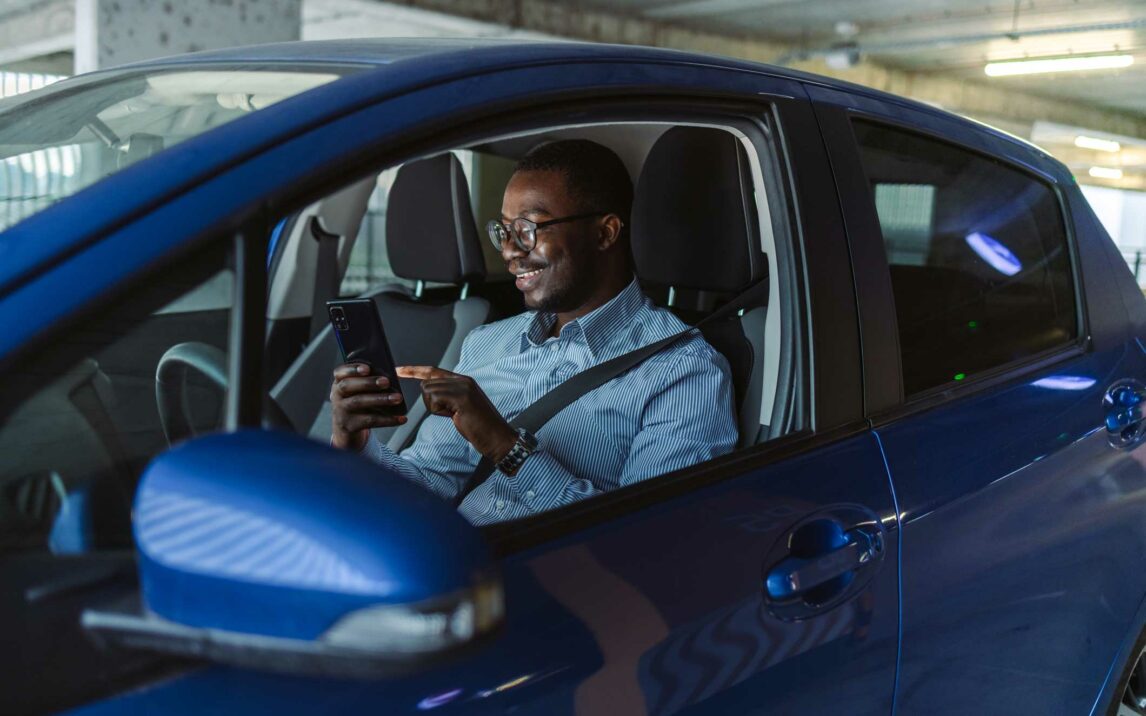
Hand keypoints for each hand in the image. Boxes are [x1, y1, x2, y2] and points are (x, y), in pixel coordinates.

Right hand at [330, 363, 407, 451]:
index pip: (340, 372)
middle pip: (348, 386)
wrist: (346, 428)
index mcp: (339, 382)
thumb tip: (392, 374)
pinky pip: (370, 421)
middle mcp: (337, 396)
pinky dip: (388, 419)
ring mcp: (342, 411)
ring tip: (398, 398)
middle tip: (386, 381)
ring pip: (359, 402)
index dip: (352, 369)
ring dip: (380, 399)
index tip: (367, 368)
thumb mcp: (357, 390)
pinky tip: (401, 418)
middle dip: (368, 382)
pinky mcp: (350, 426)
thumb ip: (368, 380)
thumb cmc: (357, 402)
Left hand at [397, 365, 517, 461]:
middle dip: (431, 402)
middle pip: (427, 384)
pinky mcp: (461, 397)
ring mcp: (462, 387)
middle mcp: (463, 380)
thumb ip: (447, 396)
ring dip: (436, 408)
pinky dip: (440, 411)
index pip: (433, 371)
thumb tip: (429, 392)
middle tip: (450, 413)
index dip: (414, 370)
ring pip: (429, 392)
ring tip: (455, 415)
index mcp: (463, 380)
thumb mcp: (461, 407)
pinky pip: (435, 400)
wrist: (497, 437)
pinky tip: (456, 416)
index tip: (399, 370)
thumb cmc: (479, 426)